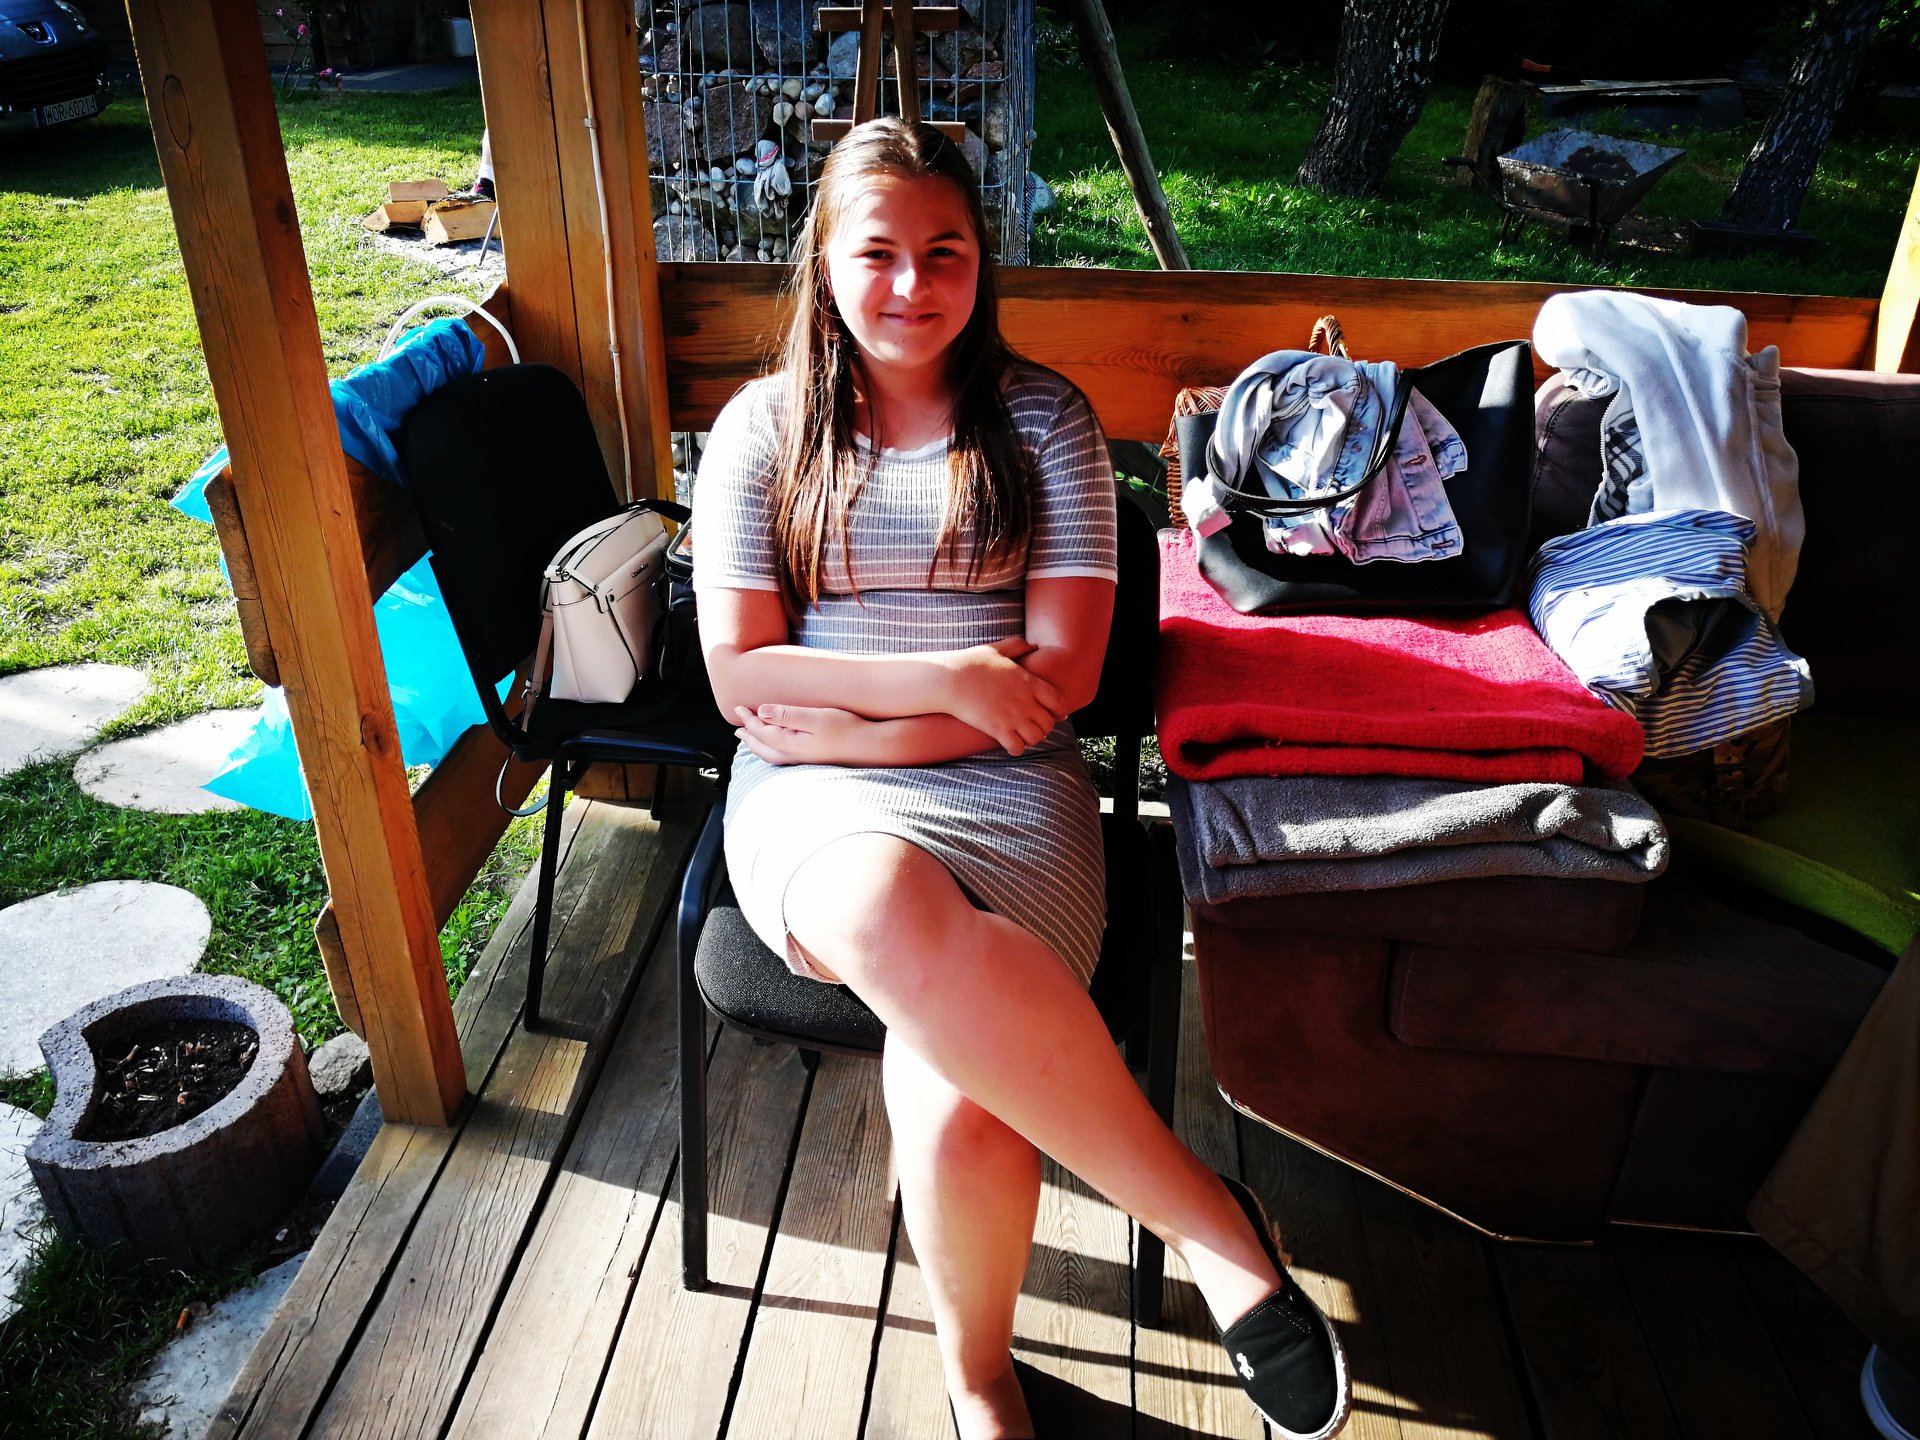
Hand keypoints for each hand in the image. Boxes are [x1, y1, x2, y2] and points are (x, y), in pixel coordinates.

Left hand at [733, 704, 867, 765]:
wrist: (872, 747)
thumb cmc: (847, 729)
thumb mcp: (816, 717)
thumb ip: (787, 715)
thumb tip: (762, 712)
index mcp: (791, 744)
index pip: (762, 732)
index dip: (748, 719)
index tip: (738, 707)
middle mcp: (794, 755)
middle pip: (762, 747)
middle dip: (748, 735)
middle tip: (738, 726)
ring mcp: (804, 759)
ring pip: (771, 754)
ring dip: (758, 745)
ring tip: (750, 738)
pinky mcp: (814, 759)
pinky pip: (782, 756)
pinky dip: (771, 749)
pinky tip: (778, 745)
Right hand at [938, 638, 1064, 756]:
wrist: (949, 679)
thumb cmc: (970, 662)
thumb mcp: (997, 649)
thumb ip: (1017, 645)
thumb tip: (1032, 645)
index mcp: (1028, 682)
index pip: (1058, 701)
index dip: (1059, 711)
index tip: (1055, 714)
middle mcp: (1024, 701)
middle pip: (1048, 723)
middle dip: (1044, 727)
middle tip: (1034, 727)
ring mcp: (1012, 716)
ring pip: (1036, 737)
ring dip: (1031, 739)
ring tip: (1022, 736)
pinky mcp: (997, 729)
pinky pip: (1017, 748)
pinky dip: (1016, 749)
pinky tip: (1009, 743)